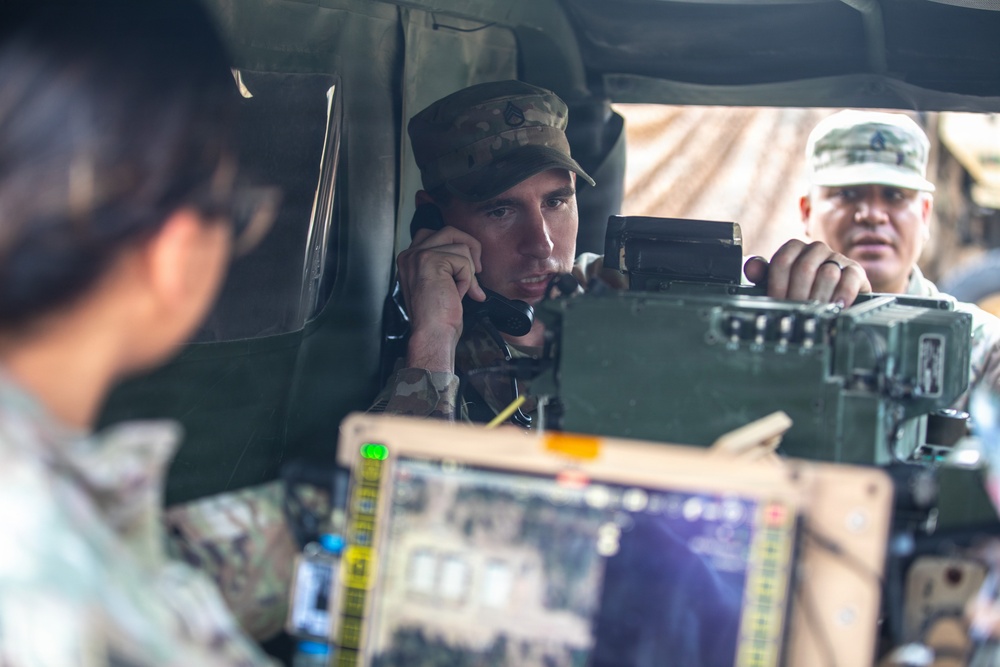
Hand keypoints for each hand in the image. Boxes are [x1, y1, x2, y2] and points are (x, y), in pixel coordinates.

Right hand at [395, 226, 486, 372]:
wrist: (432, 334)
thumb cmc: (437, 317)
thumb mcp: (440, 284)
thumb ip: (446, 266)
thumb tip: (470, 255)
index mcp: (409, 260)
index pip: (437, 235)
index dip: (458, 247)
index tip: (468, 268)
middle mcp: (410, 254)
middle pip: (449, 232)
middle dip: (469, 248)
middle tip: (477, 271)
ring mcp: (418, 256)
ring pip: (460, 245)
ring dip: (468, 270)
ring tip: (462, 290)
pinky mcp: (431, 260)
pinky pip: (463, 260)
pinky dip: (467, 279)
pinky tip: (458, 294)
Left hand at [743, 240, 870, 305]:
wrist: (835, 296)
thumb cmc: (803, 289)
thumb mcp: (780, 284)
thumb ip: (763, 275)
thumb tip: (751, 268)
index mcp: (794, 249)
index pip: (782, 260)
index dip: (778, 284)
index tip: (778, 302)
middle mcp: (816, 249)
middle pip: (804, 268)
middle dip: (798, 294)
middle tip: (797, 311)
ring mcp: (837, 258)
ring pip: (827, 274)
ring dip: (819, 297)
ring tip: (816, 312)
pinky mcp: (856, 270)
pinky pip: (849, 278)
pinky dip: (843, 294)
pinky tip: (837, 306)